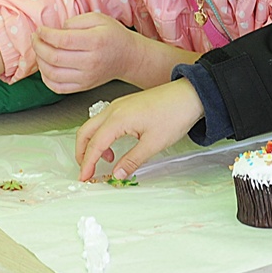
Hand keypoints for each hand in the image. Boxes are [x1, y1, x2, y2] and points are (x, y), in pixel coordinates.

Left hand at [34, 13, 141, 93]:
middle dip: (38, 46)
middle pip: (54, 57)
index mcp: (95, 42)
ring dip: (40, 61)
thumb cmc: (113, 36)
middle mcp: (90, 62)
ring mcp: (86, 77)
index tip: (40, 29)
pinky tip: (45, 67)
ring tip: (40, 51)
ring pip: (52, 74)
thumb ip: (76, 20)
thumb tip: (58, 29)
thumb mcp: (99, 18)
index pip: (62, 40)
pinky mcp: (83, 86)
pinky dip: (46, 78)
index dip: (46, 34)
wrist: (128, 57)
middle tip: (35, 38)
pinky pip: (57, 87)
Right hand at [75, 79, 204, 180]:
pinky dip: (102, 135)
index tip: (84, 178)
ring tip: (106, 160)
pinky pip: (105, 120)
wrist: (190, 95)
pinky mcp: (126, 105)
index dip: (87, 163)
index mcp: (118, 119)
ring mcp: (119, 105)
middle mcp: (114, 109)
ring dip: (93, 143)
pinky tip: (115, 145)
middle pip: (86, 132)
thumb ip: (132, 160)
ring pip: (94, 125)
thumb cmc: (174, 114)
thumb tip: (117, 173)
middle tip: (87, 170)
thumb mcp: (154, 143)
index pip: (95, 145)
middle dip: (82, 152)